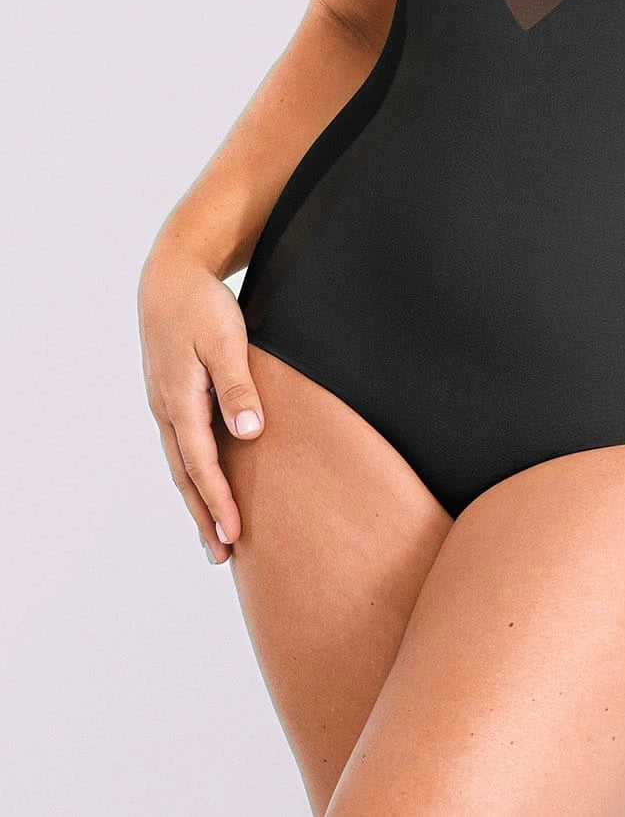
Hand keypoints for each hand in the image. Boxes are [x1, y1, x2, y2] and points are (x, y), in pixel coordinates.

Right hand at [137, 252, 264, 564]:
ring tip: (214, 534)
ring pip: (182, 463)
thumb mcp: (225, 341)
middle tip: (221, 556)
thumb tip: (249, 433)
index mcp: (179, 401)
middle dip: (204, 515)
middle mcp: (167, 410)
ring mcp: (166, 404)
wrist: (171, 276)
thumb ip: (238, 387)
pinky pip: (182, 445)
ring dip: (198, 499)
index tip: (235, 534)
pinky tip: (206, 484)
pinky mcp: (172, 396)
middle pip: (186, 475)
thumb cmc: (202, 306)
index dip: (219, 502)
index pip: (202, 465)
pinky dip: (193, 473)